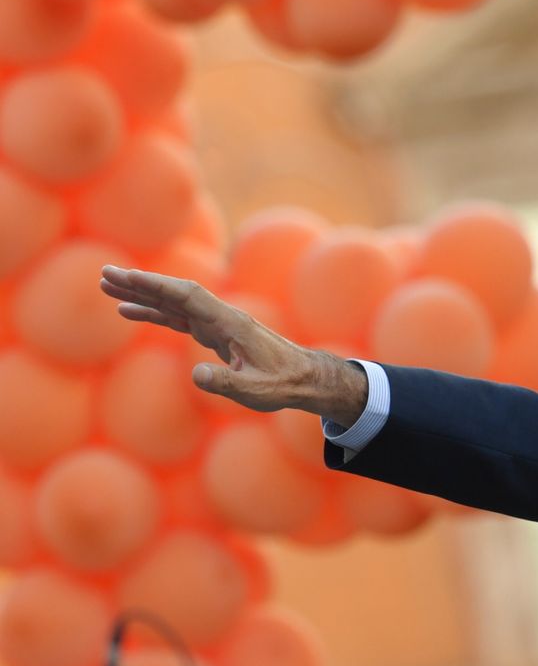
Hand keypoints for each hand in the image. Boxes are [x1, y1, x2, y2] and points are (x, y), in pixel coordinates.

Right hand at [99, 265, 368, 426]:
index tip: (128, 277)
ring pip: (174, 303)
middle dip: (141, 283)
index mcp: (230, 323)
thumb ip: (226, 382)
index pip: (189, 297)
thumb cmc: (283, 384)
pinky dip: (154, 312)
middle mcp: (222, 317)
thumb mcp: (255, 391)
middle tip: (105, 274)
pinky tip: (130, 312)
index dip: (158, 286)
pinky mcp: (215, 333)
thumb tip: (195, 376)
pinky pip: (179, 317)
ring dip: (142, 294)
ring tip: (107, 287)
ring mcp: (218, 323)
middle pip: (176, 293)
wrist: (304, 378)